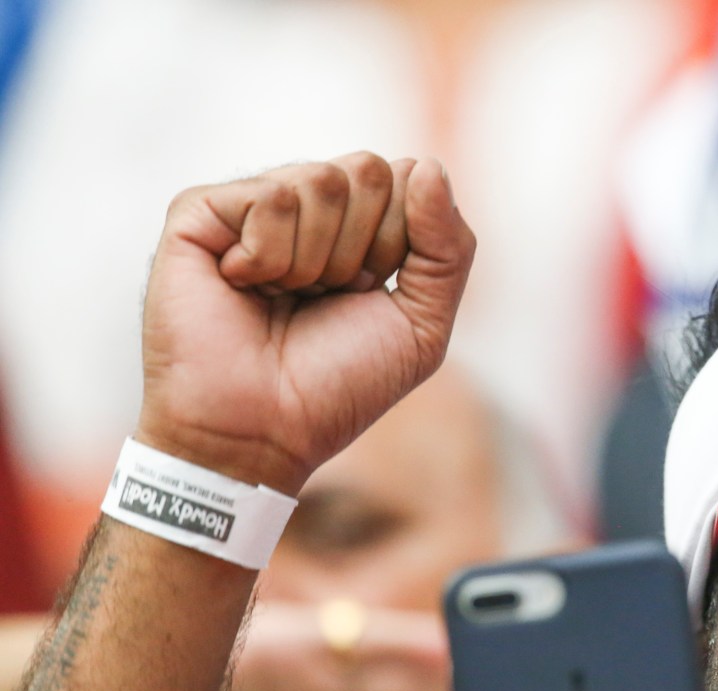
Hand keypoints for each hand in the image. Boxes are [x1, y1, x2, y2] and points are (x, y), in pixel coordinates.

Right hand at [136, 153, 475, 493]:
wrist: (263, 429)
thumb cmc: (338, 385)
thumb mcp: (423, 324)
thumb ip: (448, 248)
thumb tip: (429, 165)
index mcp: (359, 228)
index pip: (408, 178)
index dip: (402, 242)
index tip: (371, 293)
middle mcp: (307, 209)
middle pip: (367, 169)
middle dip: (362, 248)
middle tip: (326, 296)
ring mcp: (252, 207)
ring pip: (321, 179)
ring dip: (315, 259)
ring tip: (283, 297)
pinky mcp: (201, 213)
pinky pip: (270, 196)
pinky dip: (270, 255)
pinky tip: (243, 285)